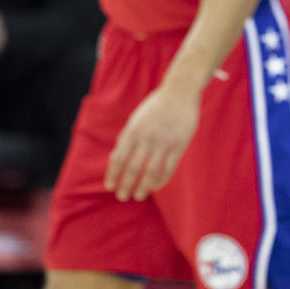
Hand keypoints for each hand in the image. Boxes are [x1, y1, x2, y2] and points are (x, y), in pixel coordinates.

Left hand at [105, 83, 200, 200]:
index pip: (119, 158)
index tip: (110, 187)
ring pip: (151, 172)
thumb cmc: (155, 106)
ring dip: (143, 187)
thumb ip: (126, 138)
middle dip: (126, 185)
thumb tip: (114, 159)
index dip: (113, 174)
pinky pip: (169, 168)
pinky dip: (161, 180)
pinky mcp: (179, 144)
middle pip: (133, 168)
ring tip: (139, 195)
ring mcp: (164, 141)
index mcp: (133, 131)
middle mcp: (147, 138)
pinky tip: (156, 186)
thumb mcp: (136, 119)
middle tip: (123, 197)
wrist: (180, 91)